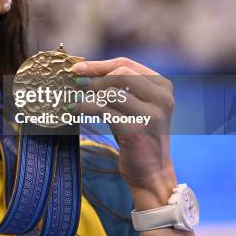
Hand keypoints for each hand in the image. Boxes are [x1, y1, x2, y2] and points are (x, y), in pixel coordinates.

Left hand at [71, 57, 177, 209]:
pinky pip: (104, 111)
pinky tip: (74, 110)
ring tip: (73, 100)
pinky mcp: (138, 130)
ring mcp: (152, 114)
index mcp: (162, 85)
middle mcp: (163, 97)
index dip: (98, 65)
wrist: (151, 171)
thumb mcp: (130, 105)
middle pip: (120, 74)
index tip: (77, 68)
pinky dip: (85, 108)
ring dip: (88, 95)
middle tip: (74, 86)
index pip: (126, 64)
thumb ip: (114, 87)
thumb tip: (82, 71)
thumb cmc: (135, 134)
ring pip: (111, 92)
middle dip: (93, 79)